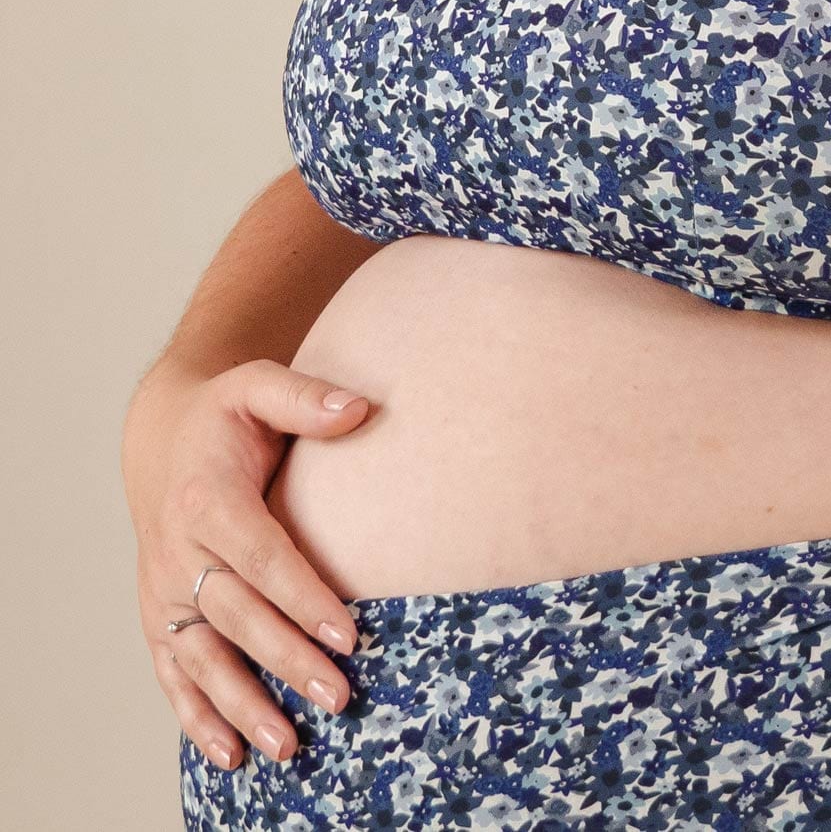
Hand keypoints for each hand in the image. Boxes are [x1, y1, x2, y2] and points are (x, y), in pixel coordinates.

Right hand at [122, 359, 374, 770]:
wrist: (161, 439)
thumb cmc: (225, 415)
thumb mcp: (258, 385)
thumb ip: (306, 397)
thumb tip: (361, 408)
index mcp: (206, 497)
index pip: (261, 555)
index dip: (302, 596)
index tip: (349, 632)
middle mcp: (178, 552)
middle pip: (237, 616)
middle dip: (287, 660)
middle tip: (339, 695)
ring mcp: (163, 592)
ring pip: (203, 659)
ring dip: (243, 705)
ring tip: (288, 746)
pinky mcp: (158, 620)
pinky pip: (174, 676)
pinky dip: (197, 719)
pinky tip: (231, 756)